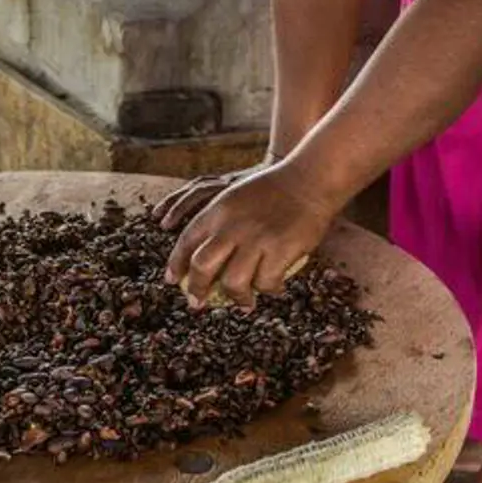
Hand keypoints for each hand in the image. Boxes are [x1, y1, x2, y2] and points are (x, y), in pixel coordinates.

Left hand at [164, 161, 340, 309]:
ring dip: (237, 298)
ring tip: (244, 302)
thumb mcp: (235, 197)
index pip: (187, 241)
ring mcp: (255, 239)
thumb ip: (221, 224)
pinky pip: (265, 283)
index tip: (173, 280)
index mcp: (217, 210)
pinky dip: (268, 289)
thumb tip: (209, 260)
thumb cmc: (274, 190)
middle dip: (197, 289)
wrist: (308, 180)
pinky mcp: (278, 250)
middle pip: (202, 266)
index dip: (176, 264)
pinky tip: (274, 287)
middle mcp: (231, 225)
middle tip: (198, 302)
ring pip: (232, 282)